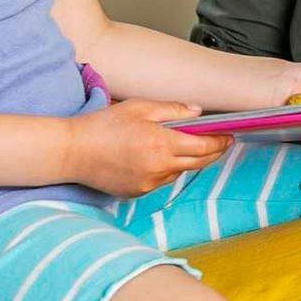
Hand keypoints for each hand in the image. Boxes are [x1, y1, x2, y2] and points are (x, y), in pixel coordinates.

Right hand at [66, 100, 229, 196]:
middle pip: (199, 162)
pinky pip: (162, 180)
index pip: (204, 146)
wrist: (71, 152)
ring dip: (188, 160)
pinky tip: (158, 157)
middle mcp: (159, 167)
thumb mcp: (138, 108)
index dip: (220, 141)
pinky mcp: (139, 192)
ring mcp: (149, 182)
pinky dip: (167, 169)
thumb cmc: (102, 126)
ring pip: (180, 171)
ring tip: (187, 146)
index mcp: (161, 144)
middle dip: (213, 152)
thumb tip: (198, 113)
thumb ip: (172, 110)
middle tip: (220, 143)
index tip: (229, 136)